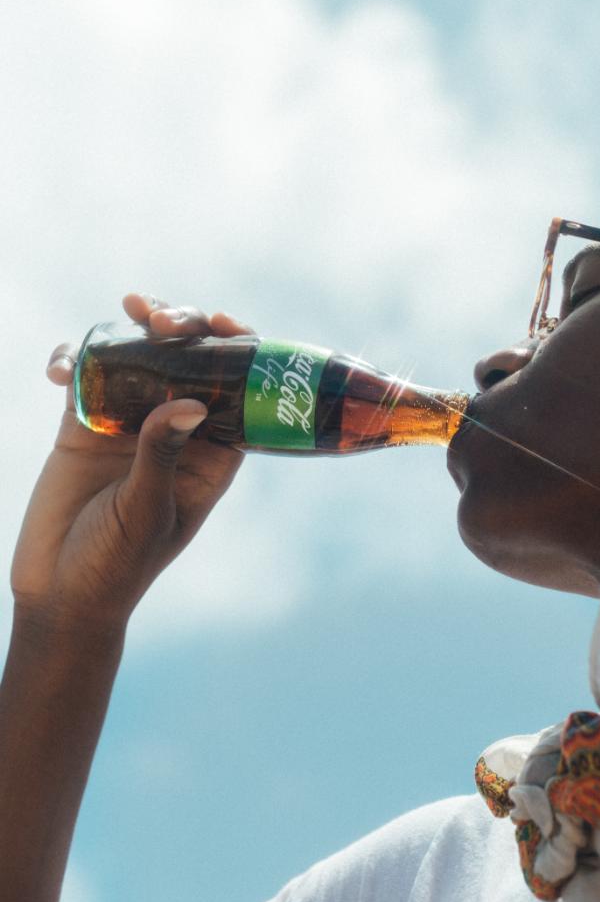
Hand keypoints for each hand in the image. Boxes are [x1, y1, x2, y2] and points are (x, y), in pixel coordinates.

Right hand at [11, 294, 255, 641]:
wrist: (60, 592)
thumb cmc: (118, 564)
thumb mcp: (146, 511)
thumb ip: (162, 455)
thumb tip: (192, 403)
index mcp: (212, 455)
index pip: (238, 392)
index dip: (237, 350)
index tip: (222, 322)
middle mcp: (177, 433)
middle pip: (192, 364)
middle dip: (185, 328)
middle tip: (163, 319)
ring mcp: (131, 425)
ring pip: (142, 359)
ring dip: (136, 327)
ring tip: (130, 309)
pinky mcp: (85, 425)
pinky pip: (87, 376)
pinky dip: (77, 358)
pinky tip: (62, 367)